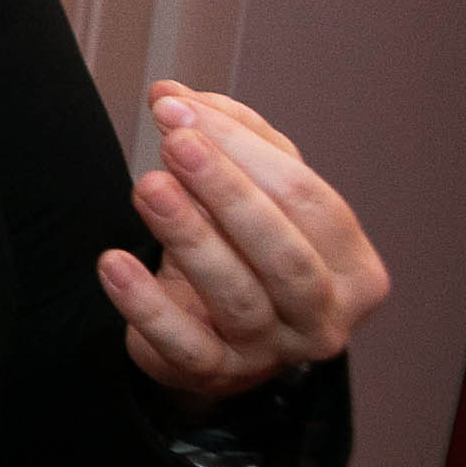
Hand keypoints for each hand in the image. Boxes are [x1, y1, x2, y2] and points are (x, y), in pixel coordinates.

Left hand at [102, 82, 388, 405]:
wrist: (212, 330)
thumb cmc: (243, 249)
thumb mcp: (252, 190)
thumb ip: (227, 135)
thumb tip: (174, 92)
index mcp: (353, 265)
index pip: (308, 197)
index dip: (243, 147)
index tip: (177, 107)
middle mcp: (324, 315)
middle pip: (283, 251)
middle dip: (228, 189)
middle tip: (175, 143)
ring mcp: (273, 353)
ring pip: (238, 295)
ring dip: (190, 235)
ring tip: (147, 187)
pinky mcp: (214, 373)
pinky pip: (182, 342)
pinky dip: (146, 303)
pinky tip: (113, 263)